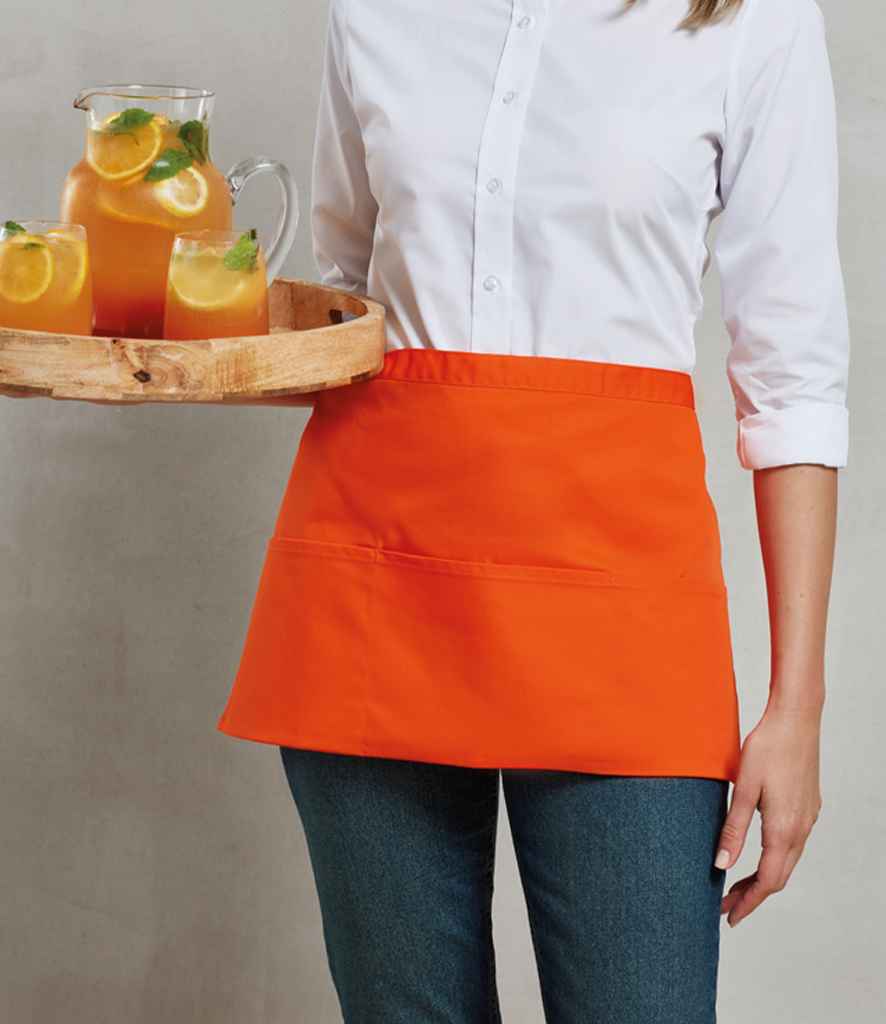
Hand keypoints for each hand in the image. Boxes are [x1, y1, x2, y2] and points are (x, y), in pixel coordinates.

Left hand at [714, 701, 822, 926]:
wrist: (796, 719)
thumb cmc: (767, 748)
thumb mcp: (743, 788)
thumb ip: (733, 829)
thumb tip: (720, 865)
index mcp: (784, 829)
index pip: (767, 881)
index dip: (748, 902)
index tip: (729, 916)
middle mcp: (801, 829)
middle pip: (779, 877)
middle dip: (753, 895)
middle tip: (726, 905)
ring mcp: (808, 818)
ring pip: (787, 861)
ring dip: (764, 877)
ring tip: (736, 883)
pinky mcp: (808, 806)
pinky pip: (793, 844)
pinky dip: (774, 859)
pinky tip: (758, 853)